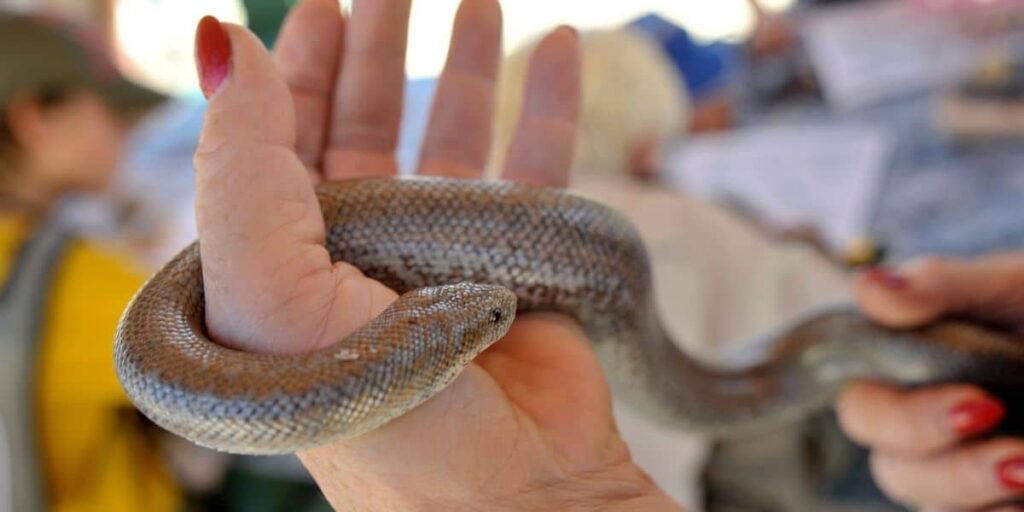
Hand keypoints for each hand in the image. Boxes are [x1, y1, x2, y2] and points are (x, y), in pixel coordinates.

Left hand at [191, 0, 678, 508]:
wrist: (505, 492)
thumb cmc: (374, 414)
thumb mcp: (270, 292)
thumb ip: (239, 166)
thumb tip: (226, 45)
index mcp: (291, 264)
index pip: (283, 144)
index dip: (297, 71)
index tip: (321, 6)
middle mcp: (365, 255)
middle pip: (368, 126)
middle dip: (377, 52)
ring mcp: (449, 257)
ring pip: (454, 138)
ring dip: (465, 67)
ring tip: (478, 2)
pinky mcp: (523, 260)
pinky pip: (539, 162)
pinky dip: (548, 103)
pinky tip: (556, 50)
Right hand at [838, 255, 1023, 509]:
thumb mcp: (1011, 289)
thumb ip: (942, 286)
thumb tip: (868, 287)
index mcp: (902, 371)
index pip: (863, 407)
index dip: (905, 416)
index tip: (980, 404)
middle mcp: (919, 427)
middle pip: (893, 465)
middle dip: (951, 464)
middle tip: (1016, 451)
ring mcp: (955, 468)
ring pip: (930, 500)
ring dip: (977, 489)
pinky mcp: (987, 495)